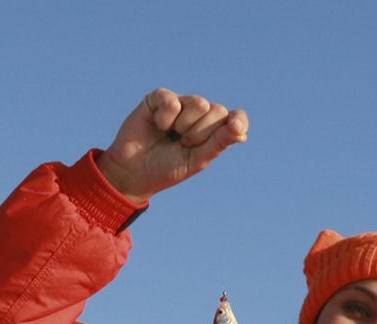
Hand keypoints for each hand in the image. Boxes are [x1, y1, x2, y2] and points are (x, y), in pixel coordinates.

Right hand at [98, 88, 247, 200]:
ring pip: (199, 102)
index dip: (238, 121)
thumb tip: (242, 133)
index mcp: (213, 130)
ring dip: (185, 126)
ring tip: (171, 135)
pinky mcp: (159, 97)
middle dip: (201, 133)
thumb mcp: (197, 160)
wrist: (133, 172)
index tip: (235, 128)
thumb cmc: (167, 168)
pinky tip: (157, 125)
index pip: (235, 118)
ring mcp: (180, 103)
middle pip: (217, 110)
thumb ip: (219, 143)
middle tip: (184, 144)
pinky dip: (165, 119)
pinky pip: (173, 101)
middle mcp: (199, 114)